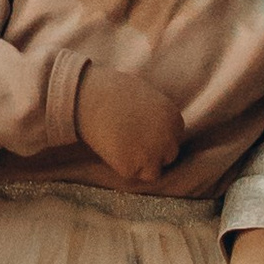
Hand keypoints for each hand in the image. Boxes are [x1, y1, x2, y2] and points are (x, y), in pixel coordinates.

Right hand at [76, 63, 183, 183]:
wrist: (89, 97)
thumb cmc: (112, 90)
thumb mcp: (147, 96)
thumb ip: (157, 116)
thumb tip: (155, 131)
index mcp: (174, 119)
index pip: (173, 138)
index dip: (156, 137)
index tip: (139, 132)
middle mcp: (168, 139)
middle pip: (168, 156)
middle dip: (151, 152)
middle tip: (129, 142)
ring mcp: (151, 155)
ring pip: (152, 173)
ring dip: (140, 165)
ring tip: (121, 149)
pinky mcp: (131, 167)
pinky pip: (129, 174)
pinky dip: (120, 166)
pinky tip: (110, 148)